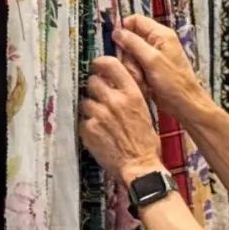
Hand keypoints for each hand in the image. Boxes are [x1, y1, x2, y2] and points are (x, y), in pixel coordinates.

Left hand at [79, 56, 163, 185]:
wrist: (140, 166)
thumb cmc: (146, 142)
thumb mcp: (145, 111)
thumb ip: (130, 95)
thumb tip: (117, 83)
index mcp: (132, 94)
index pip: (110, 65)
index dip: (100, 63)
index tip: (98, 66)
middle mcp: (114, 101)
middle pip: (93, 81)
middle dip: (95, 89)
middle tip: (101, 99)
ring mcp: (99, 114)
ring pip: (85, 101)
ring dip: (91, 109)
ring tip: (102, 120)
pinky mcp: (88, 129)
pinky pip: (82, 120)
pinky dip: (88, 125)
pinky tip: (99, 133)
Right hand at [114, 15, 206, 119]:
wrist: (184, 104)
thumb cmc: (174, 82)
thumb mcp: (152, 60)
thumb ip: (134, 43)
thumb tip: (117, 32)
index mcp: (161, 34)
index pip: (136, 20)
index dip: (123, 28)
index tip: (114, 42)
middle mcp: (157, 43)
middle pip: (129, 40)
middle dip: (128, 55)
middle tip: (135, 67)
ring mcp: (152, 57)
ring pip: (129, 56)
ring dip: (131, 68)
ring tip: (142, 78)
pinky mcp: (149, 70)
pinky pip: (133, 68)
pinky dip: (135, 76)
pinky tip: (143, 84)